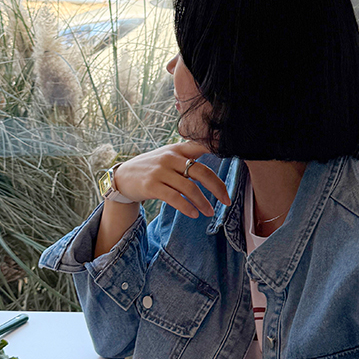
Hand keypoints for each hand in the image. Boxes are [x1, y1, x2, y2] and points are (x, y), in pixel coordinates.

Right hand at [112, 142, 231, 220]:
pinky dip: (187, 208)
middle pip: (201, 172)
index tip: (235, 153)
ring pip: (189, 188)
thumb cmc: (151, 168)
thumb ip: (187, 155)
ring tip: (210, 213)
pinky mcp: (152, 186)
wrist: (122, 176)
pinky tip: (194, 214)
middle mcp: (170, 157)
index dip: (218, 147)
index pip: (201, 144)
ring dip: (203, 203)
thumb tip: (213, 153)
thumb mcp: (168, 156)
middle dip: (217, 188)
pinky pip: (175, 198)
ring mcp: (160, 171)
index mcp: (178, 149)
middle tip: (227, 200)